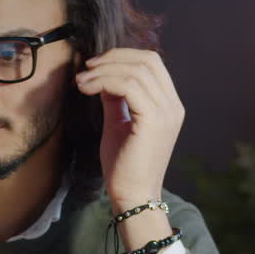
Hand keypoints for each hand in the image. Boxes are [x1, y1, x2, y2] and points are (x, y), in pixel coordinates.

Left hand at [75, 49, 184, 210]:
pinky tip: (87, 89)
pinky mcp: (153, 121)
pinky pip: (129, 86)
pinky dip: (104, 81)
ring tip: (82, 81)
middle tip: (87, 68)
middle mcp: (172, 106)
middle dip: (114, 57)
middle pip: (148, 60)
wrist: (132, 196)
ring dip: (103, 71)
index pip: (152, 63)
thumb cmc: (124, 166)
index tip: (94, 66)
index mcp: (168, 105)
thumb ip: (115, 99)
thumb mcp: (118, 124)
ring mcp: (166, 112)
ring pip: (136, 71)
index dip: (122, 56)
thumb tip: (103, 76)